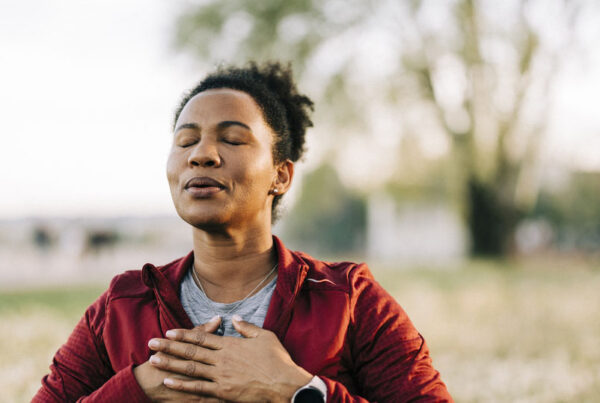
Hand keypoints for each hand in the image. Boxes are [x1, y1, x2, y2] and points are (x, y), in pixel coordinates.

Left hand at [148, 315, 312, 402]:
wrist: (284, 384)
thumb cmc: (277, 360)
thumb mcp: (265, 336)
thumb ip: (247, 327)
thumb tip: (235, 318)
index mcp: (230, 345)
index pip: (202, 337)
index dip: (184, 334)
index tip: (169, 332)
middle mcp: (222, 359)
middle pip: (191, 351)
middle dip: (169, 347)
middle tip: (151, 343)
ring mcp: (221, 376)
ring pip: (190, 368)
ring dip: (170, 363)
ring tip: (154, 360)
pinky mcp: (223, 393)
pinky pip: (198, 388)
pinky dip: (182, 385)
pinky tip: (169, 381)